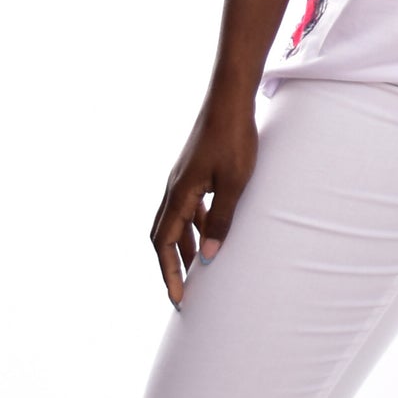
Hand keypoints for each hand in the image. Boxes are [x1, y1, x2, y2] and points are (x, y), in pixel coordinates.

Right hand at [149, 89, 258, 305]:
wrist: (230, 99)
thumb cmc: (235, 139)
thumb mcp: (234, 185)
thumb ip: (220, 221)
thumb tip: (209, 259)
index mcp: (179, 195)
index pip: (165, 244)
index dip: (170, 273)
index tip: (179, 298)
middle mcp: (173, 189)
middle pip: (163, 236)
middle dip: (171, 266)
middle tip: (184, 292)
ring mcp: (182, 179)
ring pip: (175, 222)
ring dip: (184, 247)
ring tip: (199, 270)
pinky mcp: (193, 171)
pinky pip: (187, 208)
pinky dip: (194, 227)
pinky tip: (210, 232)